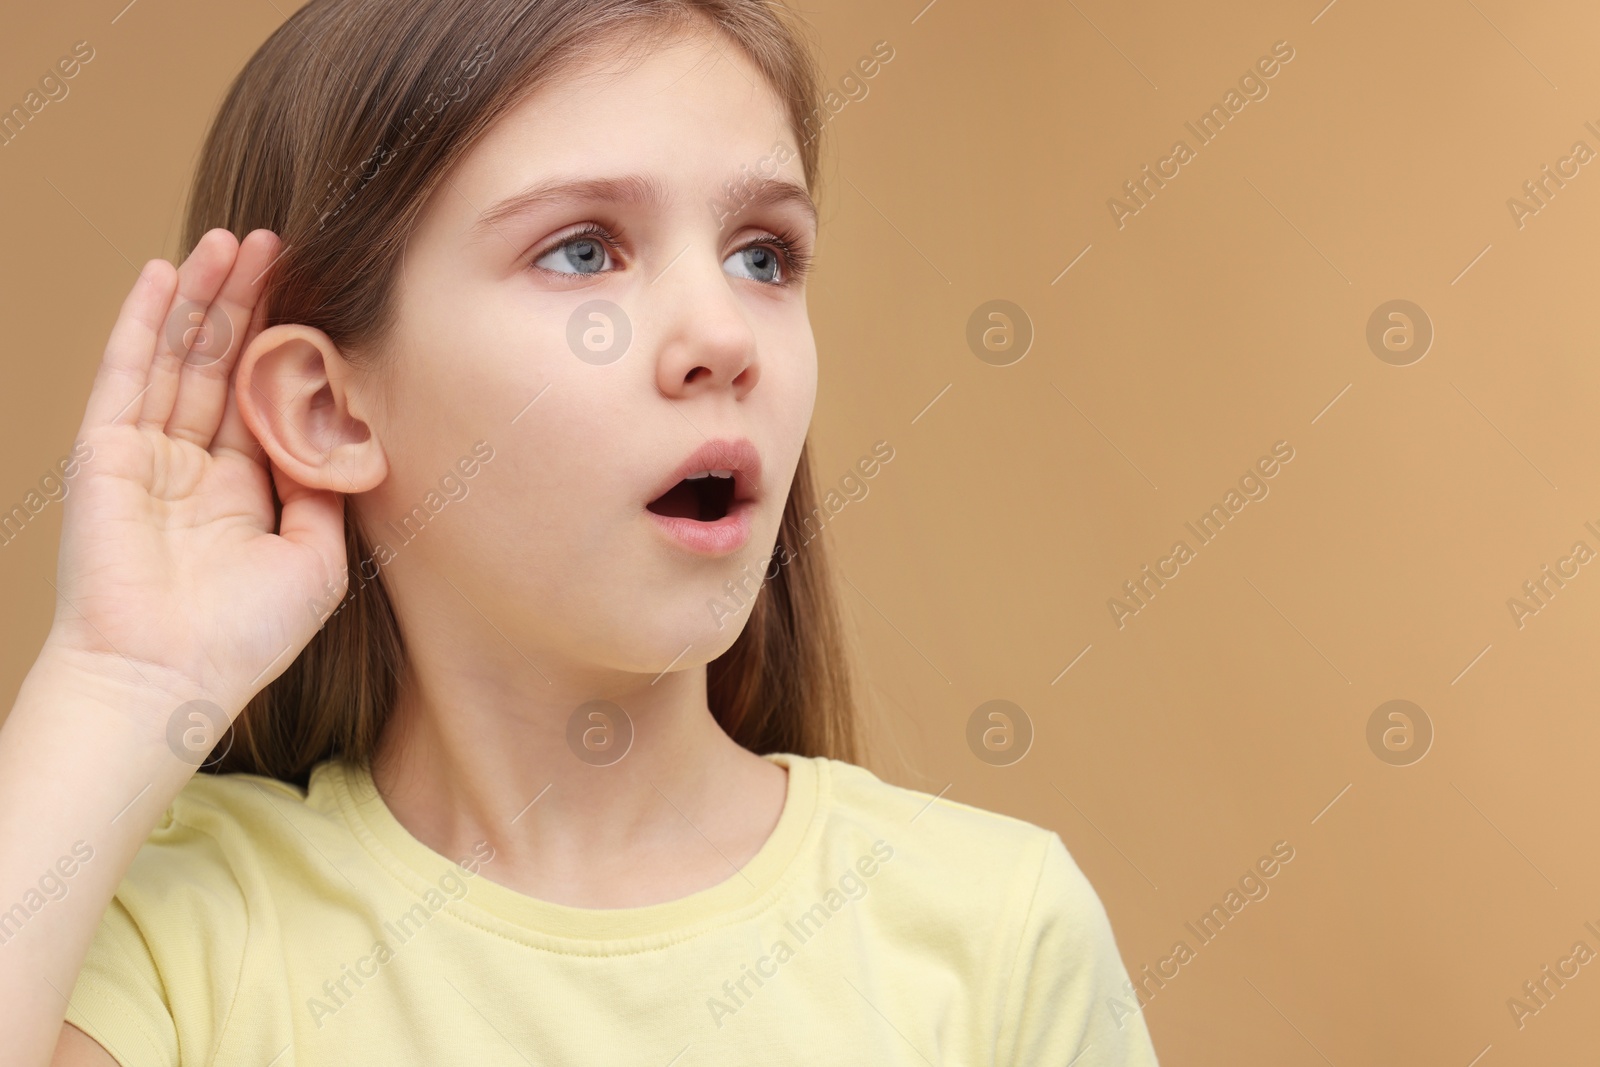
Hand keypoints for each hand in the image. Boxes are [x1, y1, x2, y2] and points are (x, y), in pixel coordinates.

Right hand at [44, 228, 348, 715]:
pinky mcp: (105, 453)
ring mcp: (146, 456)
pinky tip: (163, 274)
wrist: (167, 677)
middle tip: (277, 242)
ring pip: (178, 356)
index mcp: (242, 491)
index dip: (285, 345)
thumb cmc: (245, 637)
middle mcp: (193, 466)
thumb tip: (343, 433)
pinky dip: (143, 322)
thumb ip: (328, 493)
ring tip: (231, 240)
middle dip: (249, 303)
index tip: (315, 292)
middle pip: (222, 364)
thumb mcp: (316, 560)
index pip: (264, 398)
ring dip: (204, 297)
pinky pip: (126, 374)